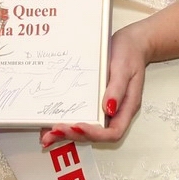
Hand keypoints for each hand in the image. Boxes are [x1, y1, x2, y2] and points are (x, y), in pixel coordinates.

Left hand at [40, 21, 148, 147]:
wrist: (131, 43)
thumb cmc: (130, 54)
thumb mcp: (125, 68)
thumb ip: (117, 89)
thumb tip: (108, 109)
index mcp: (126, 107)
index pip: (113, 132)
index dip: (95, 133)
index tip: (78, 126)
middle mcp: (115, 112)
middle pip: (96, 134)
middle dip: (74, 135)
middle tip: (55, 131)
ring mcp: (103, 108)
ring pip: (86, 129)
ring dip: (67, 134)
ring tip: (47, 136)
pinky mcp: (94, 102)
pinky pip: (82, 115)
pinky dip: (67, 122)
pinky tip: (51, 124)